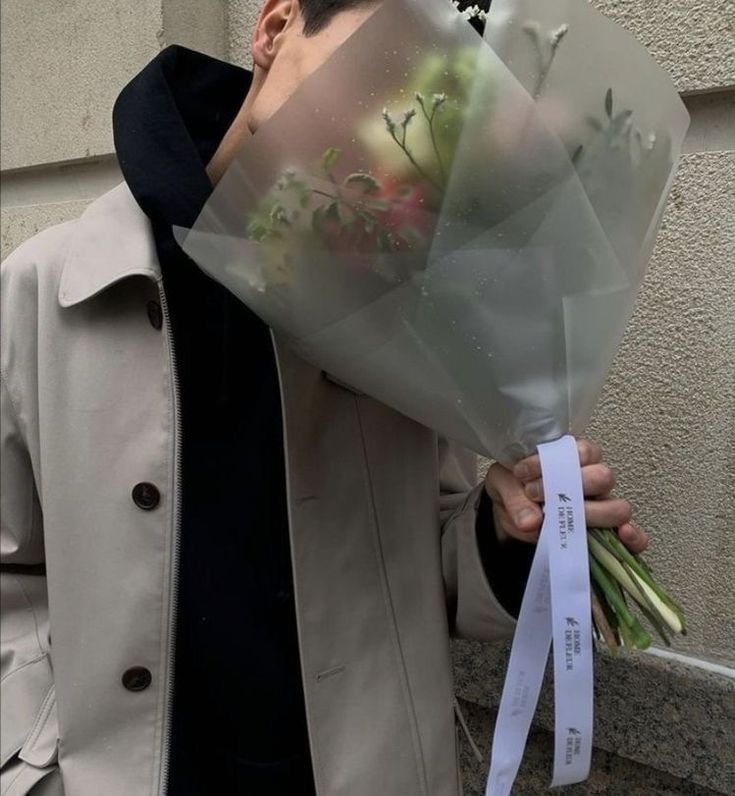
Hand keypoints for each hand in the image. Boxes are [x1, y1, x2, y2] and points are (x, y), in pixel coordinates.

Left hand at [483, 438, 648, 552]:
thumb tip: (532, 522)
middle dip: (574, 486)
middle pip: (603, 477)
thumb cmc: (513, 488)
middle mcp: (592, 479)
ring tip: (562, 520)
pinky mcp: (605, 532)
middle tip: (536, 495)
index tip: (521, 474)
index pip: (581, 451)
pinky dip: (634, 537)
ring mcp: (601, 506)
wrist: (507, 515)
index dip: (553, 462)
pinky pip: (633, 536)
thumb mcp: (502, 485)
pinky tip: (624, 536)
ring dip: (592, 514)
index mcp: (572, 457)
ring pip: (617, 507)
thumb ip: (514, 498)